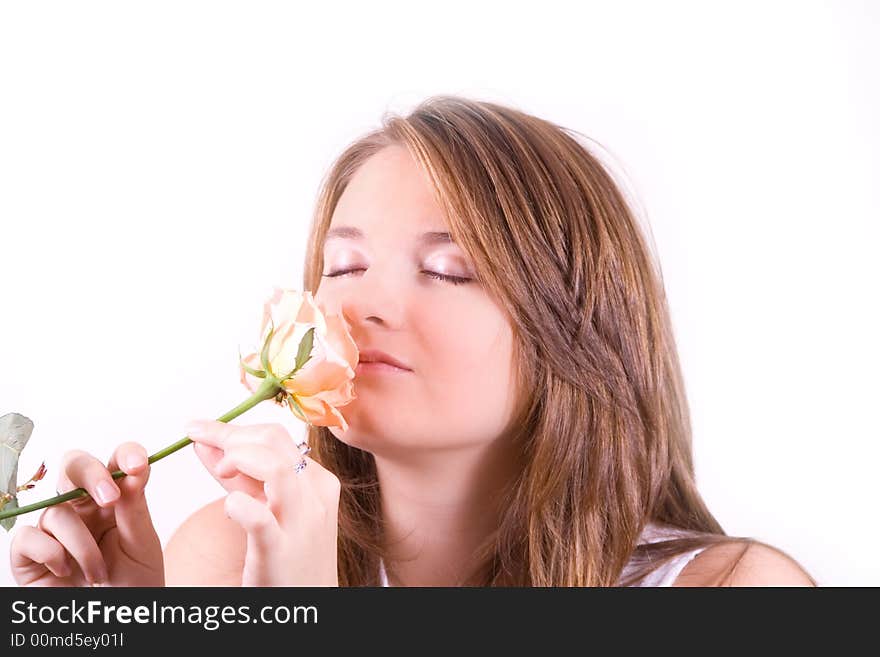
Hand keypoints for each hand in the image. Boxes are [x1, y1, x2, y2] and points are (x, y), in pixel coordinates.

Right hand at [9, 442, 163, 585]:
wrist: (115, 624)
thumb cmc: (133, 583)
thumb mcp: (142, 544)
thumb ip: (135, 507)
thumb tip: (133, 469)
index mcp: (115, 499)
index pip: (116, 461)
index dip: (125, 454)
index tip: (139, 464)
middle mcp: (82, 508)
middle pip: (74, 466)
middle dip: (91, 475)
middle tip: (110, 498)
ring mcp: (54, 529)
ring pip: (58, 511)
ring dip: (83, 546)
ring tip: (100, 574)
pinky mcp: (29, 553)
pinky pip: (29, 536)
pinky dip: (51, 553)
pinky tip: (66, 572)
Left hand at [186, 420, 339, 585]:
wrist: (309, 605)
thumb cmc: (288, 557)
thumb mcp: (272, 510)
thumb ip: (241, 477)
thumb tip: (208, 442)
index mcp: (318, 482)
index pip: (276, 436)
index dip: (233, 429)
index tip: (200, 427)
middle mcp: (315, 497)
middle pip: (274, 441)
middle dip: (229, 435)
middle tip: (199, 443)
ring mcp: (301, 523)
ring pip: (275, 467)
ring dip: (238, 459)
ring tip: (220, 472)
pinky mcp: (279, 551)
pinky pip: (258, 516)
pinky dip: (236, 505)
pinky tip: (229, 508)